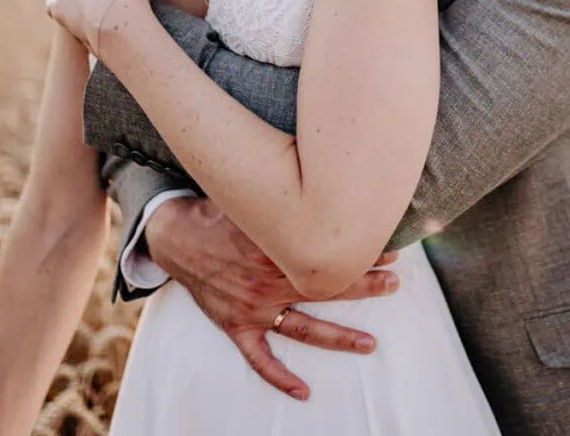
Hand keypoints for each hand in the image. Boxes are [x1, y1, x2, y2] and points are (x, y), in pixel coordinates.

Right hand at [146, 197, 399, 400]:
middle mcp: (267, 282)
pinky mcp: (237, 325)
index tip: (389, 247)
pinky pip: (258, 358)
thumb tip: (323, 178)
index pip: (325, 254)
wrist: (176, 235)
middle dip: (362, 285)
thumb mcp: (251, 197)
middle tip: (392, 283)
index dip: (359, 252)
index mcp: (273, 249)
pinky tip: (303, 392)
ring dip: (338, 337)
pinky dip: (279, 377)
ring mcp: (253, 308)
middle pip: (323, 288)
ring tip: (370, 344)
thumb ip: (284, 196)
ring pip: (302, 328)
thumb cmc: (218, 211)